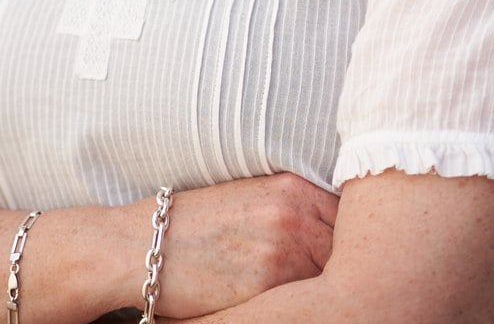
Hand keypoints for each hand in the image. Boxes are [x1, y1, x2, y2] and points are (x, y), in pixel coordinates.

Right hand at [140, 172, 337, 319]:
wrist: (142, 246)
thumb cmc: (194, 225)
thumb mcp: (249, 199)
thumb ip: (293, 210)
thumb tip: (334, 233)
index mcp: (291, 187)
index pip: (348, 215)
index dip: (352, 238)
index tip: (351, 253)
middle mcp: (293, 214)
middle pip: (348, 247)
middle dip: (347, 265)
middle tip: (342, 279)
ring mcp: (283, 250)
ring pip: (333, 276)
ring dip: (329, 287)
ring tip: (321, 297)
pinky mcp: (267, 285)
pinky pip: (305, 300)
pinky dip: (304, 304)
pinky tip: (291, 306)